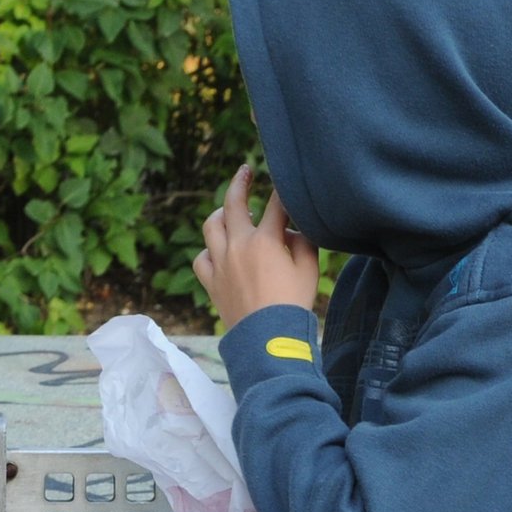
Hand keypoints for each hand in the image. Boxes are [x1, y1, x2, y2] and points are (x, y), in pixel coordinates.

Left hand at [195, 163, 318, 333]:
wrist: (268, 340)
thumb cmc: (294, 304)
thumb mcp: (309, 269)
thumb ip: (302, 242)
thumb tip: (290, 231)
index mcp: (264, 240)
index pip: (275, 205)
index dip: (282, 192)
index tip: (285, 183)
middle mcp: (237, 245)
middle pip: (233, 203)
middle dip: (240, 182)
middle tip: (245, 171)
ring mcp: (220, 263)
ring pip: (211, 227)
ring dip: (219, 213)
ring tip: (226, 210)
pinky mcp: (211, 282)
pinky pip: (202, 258)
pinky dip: (209, 251)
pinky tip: (217, 251)